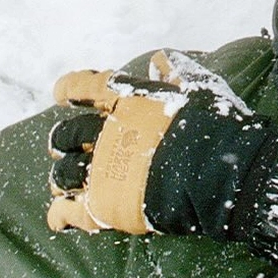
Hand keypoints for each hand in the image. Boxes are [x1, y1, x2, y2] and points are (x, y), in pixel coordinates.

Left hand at [46, 50, 257, 235]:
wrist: (217, 172)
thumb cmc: (211, 126)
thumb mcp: (198, 88)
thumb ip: (176, 72)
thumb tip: (160, 59)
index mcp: (124, 101)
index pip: (82, 87)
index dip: (70, 90)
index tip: (64, 94)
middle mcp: (105, 134)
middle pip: (65, 135)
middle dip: (65, 141)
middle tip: (69, 147)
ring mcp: (100, 171)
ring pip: (62, 175)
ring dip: (62, 178)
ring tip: (68, 183)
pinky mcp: (102, 207)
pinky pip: (66, 213)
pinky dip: (60, 215)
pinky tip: (61, 217)